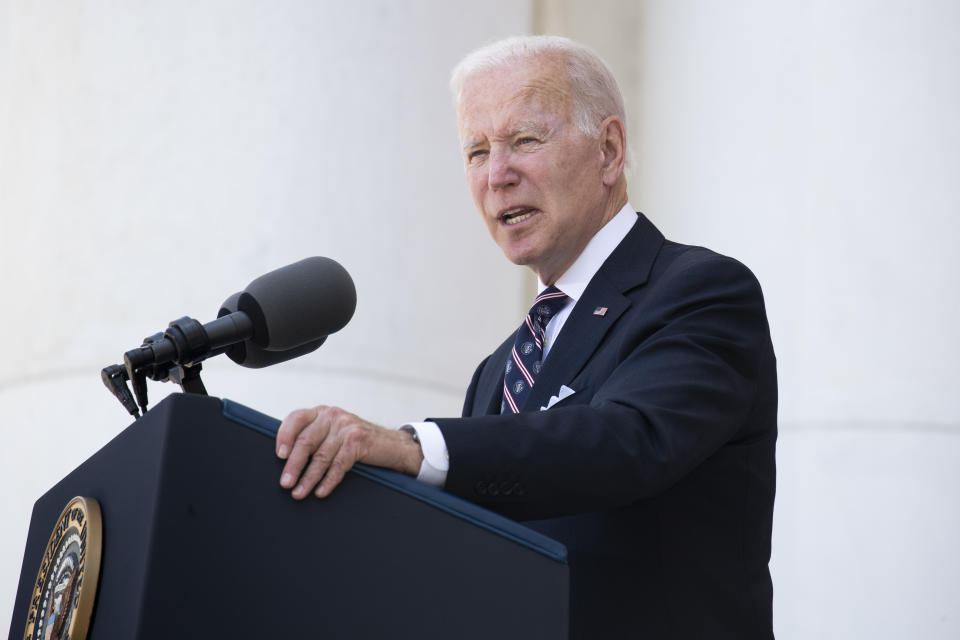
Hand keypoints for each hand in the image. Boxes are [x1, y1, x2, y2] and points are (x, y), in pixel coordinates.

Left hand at [275, 405, 422, 498]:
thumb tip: (284, 461)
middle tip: (285, 483)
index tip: (279, 456)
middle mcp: (332, 416)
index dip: (285, 436)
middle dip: (294, 465)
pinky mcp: (359, 441)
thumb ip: (312, 437)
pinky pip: (338, 464)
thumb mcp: (332, 433)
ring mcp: (346, 427)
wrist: (390, 444)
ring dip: (308, 478)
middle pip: (306, 441)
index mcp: (321, 412)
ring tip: (299, 493)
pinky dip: (328, 481)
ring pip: (321, 456)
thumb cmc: (355, 442)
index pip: (296, 418)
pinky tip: (320, 492)